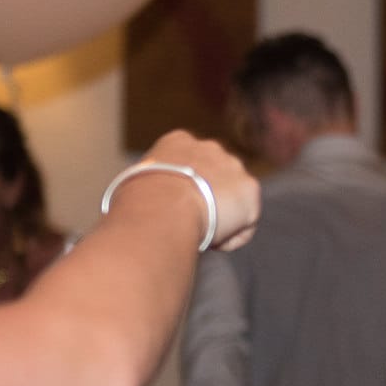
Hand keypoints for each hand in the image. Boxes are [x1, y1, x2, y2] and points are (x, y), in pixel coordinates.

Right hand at [136, 131, 259, 251]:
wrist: (165, 203)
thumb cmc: (139, 201)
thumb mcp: (135, 186)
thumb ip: (151, 190)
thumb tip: (143, 208)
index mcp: (178, 142)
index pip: (188, 167)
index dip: (184, 193)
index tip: (175, 211)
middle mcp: (210, 148)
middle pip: (214, 182)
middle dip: (208, 203)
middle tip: (191, 226)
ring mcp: (233, 166)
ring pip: (232, 203)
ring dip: (221, 221)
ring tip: (200, 235)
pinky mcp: (250, 190)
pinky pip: (244, 224)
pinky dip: (231, 238)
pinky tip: (213, 242)